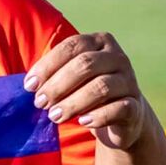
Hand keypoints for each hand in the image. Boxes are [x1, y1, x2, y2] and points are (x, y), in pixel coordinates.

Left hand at [23, 32, 152, 150]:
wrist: (121, 117)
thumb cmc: (85, 91)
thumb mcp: (70, 78)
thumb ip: (52, 75)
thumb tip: (29, 86)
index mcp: (99, 42)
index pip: (71, 46)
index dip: (48, 66)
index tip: (29, 86)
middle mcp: (118, 57)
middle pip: (85, 65)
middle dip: (57, 84)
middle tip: (40, 103)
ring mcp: (130, 81)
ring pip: (101, 86)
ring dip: (73, 102)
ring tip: (54, 116)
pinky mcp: (136, 106)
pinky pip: (119, 108)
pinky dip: (98, 115)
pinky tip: (82, 122)